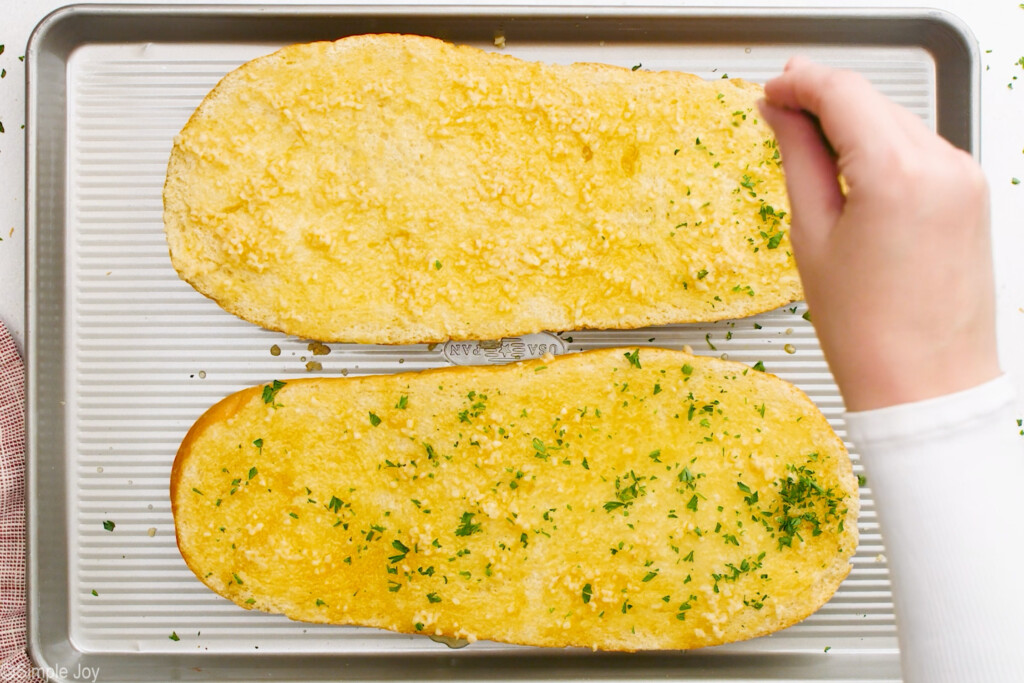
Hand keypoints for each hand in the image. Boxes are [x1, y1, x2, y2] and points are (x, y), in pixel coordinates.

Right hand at [758, 58, 1000, 410]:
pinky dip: (883, 145)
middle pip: (872, 99)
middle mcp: (944, 165)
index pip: (843, 92)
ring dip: (853, 121)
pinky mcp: (972, 194)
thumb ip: (797, 159)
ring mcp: (965, 178)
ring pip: (897, 119)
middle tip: (779, 108)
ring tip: (809, 144)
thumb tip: (782, 115)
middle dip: (824, 97)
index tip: (772, 89)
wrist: (927, 386)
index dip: (799, 83)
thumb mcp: (812, 236)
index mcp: (897, 173)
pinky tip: (851, 167)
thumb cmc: (870, 332)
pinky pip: (920, 148)